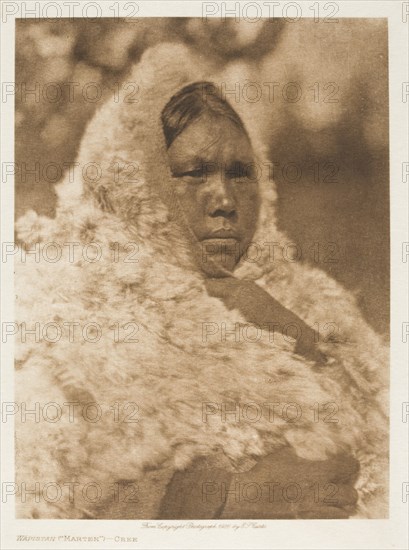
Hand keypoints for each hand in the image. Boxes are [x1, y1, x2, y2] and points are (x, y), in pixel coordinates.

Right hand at [220, 447, 359, 518]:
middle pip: (350, 494)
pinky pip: (329, 523)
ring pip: (343, 513)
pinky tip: (321, 509)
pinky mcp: (307, 525)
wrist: (249, 497)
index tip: (350, 461)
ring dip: (341, 504)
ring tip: (332, 498)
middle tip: (342, 482)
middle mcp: (320, 495)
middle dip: (348, 487)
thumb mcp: (283, 454)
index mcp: (316, 474)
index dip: (351, 463)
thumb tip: (309, 444)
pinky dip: (329, 516)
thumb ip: (301, 451)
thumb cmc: (265, 473)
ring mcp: (314, 513)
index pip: (346, 468)